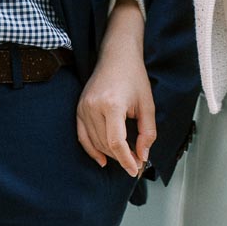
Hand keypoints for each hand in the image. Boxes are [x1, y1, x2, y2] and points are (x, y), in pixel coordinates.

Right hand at [77, 0, 154, 177]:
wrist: (116, 55)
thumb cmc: (134, 76)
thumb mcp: (147, 105)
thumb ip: (147, 133)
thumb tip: (142, 156)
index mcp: (112, 104)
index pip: (116, 142)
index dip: (126, 160)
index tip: (135, 169)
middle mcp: (93, 107)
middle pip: (106, 145)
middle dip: (121, 157)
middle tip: (136, 162)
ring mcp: (83, 108)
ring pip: (95, 143)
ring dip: (111, 154)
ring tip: (126, 157)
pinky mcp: (79, 109)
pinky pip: (83, 136)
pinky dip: (92, 150)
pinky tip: (103, 160)